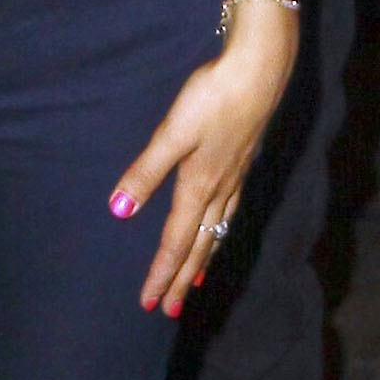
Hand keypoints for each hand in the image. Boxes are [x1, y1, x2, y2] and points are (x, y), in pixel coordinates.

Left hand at [108, 14, 298, 318]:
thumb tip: (119, 211)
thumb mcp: (173, 134)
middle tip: (170, 310)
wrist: (260, 69)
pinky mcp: (243, 160)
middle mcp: (219, 189)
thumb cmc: (214, 97)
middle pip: (198, 245)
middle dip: (181, 278)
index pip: (175, 242)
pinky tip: (220, 223)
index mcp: (198, 186)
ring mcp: (234, 176)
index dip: (160, 274)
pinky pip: (229, 210)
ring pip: (217, 229)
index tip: (149, 304)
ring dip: (203, 257)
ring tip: (195, 278)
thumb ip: (145, 172)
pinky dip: (220, 229)